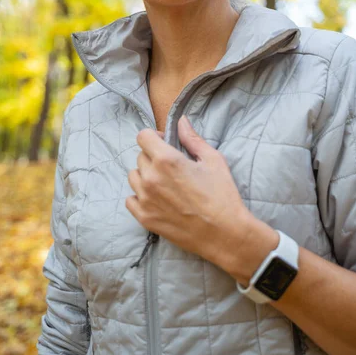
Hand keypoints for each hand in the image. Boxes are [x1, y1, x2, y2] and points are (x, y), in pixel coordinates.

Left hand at [126, 115, 251, 265]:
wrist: (225, 234)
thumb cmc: (222, 195)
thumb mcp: (213, 160)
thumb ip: (192, 138)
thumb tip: (181, 120)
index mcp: (166, 160)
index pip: (143, 136)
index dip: (154, 136)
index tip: (165, 143)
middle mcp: (151, 178)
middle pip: (140, 156)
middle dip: (153, 156)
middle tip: (172, 167)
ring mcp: (145, 199)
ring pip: (134, 177)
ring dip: (146, 175)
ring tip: (165, 183)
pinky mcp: (145, 218)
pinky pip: (130, 199)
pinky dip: (140, 196)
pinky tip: (157, 198)